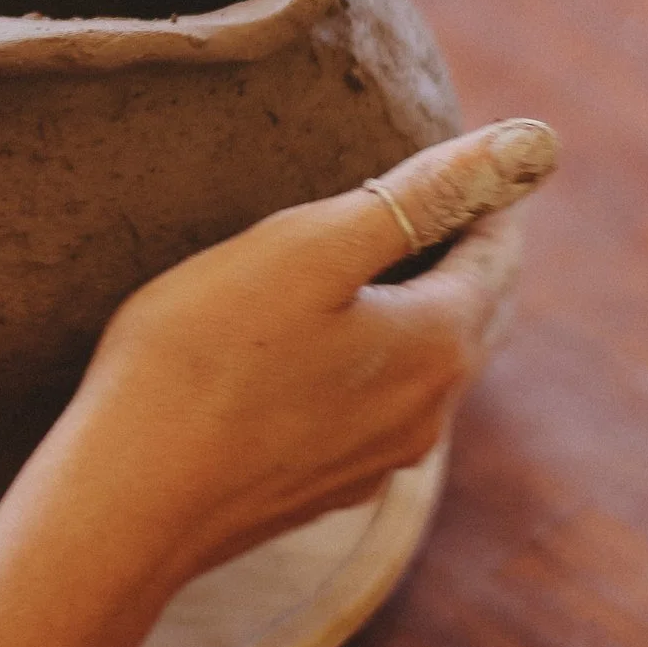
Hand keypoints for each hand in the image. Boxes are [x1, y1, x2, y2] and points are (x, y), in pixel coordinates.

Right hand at [52, 120, 553, 579]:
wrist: (126, 502)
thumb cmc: (205, 357)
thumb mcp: (306, 248)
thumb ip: (414, 195)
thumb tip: (521, 144)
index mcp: (436, 346)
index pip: (496, 255)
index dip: (490, 198)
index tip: (483, 156)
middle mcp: (426, 414)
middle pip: (475, 317)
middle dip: (472, 255)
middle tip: (453, 201)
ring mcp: (376, 462)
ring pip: (429, 370)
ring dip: (426, 312)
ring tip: (393, 264)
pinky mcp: (322, 489)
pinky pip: (377, 410)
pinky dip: (378, 363)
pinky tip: (332, 351)